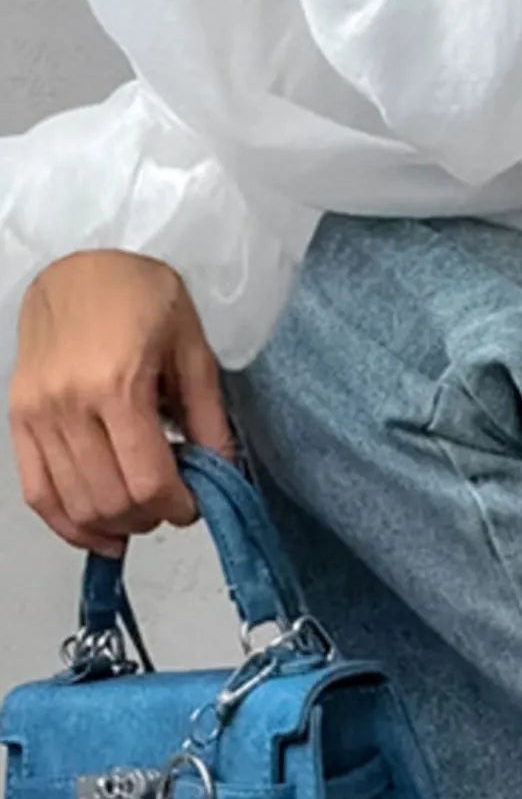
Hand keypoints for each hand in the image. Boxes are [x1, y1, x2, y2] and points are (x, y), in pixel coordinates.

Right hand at [7, 251, 236, 556]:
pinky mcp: (18, 419)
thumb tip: (223, 473)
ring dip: (115, 524)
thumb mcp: (192, 348)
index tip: (195, 503)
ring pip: (75, 504)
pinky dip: (68, 523)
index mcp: (117, 385)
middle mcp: (68, 405)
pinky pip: (37, 492)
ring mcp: (36, 415)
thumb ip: (209, 416)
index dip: (178, 507)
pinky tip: (99, 532)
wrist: (80, 267)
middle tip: (173, 504)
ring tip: (143, 512)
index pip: (147, 481)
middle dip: (151, 517)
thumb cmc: (140, 296)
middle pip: (111, 501)